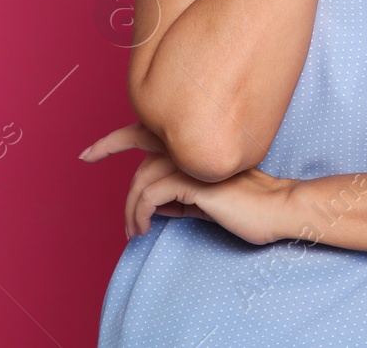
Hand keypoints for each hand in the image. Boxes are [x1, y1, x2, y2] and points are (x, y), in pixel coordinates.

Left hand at [81, 120, 297, 244]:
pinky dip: (140, 213)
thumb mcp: (206, 201)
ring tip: (135, 232)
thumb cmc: (248, 207)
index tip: (87, 153)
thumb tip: (154, 207)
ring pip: (141, 180)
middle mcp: (191, 145)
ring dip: (131, 210)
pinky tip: (144, 228)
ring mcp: (192, 160)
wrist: (278, 210)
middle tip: (122, 221)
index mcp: (195, 144)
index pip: (147, 133)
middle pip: (140, 160)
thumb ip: (181, 197)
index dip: (114, 140)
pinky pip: (149, 194)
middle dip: (121, 187)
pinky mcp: (193, 179)